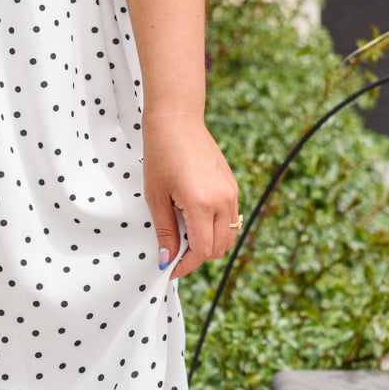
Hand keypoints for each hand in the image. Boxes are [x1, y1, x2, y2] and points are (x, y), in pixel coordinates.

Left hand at [142, 112, 238, 278]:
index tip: (169, 269)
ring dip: (208, 244)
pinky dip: (215, 228)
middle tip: (173, 253)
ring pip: (227, 237)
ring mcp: (231, 193)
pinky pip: (229, 220)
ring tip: (183, 235)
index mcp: (202, 204)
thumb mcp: (156, 196)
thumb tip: (167, 260)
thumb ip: (165, 231)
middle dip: (196, 257)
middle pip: (218, 249)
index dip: (185, 266)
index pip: (202, 251)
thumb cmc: (161, 155)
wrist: (177, 121)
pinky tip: (193, 219)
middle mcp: (223, 201)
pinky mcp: (232, 187)